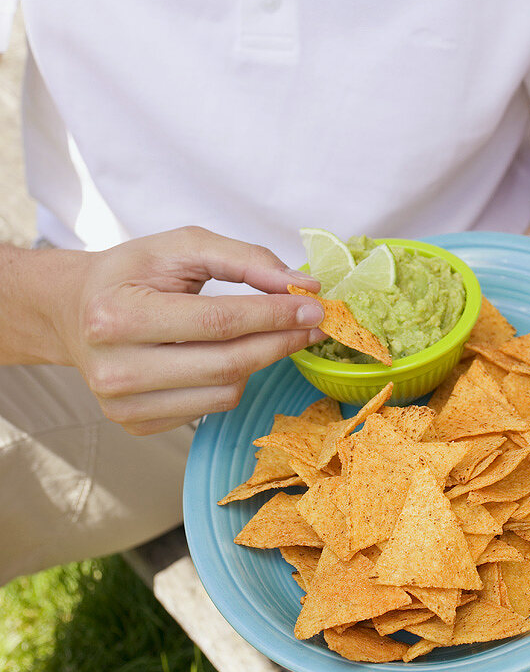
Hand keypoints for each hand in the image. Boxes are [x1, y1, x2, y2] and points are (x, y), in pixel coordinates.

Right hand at [50, 226, 325, 435]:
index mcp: (118, 315)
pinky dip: (231, 379)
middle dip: (280, 341)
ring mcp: (122, 405)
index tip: (313, 305)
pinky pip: (209, 408)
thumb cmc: (132, 272)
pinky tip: (229, 353)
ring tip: (272, 333)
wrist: (75, 309)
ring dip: (260, 361)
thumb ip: (244, 259)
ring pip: (224, 392)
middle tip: (313, 322)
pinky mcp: (135, 425)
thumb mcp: (182, 246)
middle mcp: (114, 368)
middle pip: (225, 363)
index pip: (216, 322)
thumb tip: (302, 286)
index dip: (273, 315)